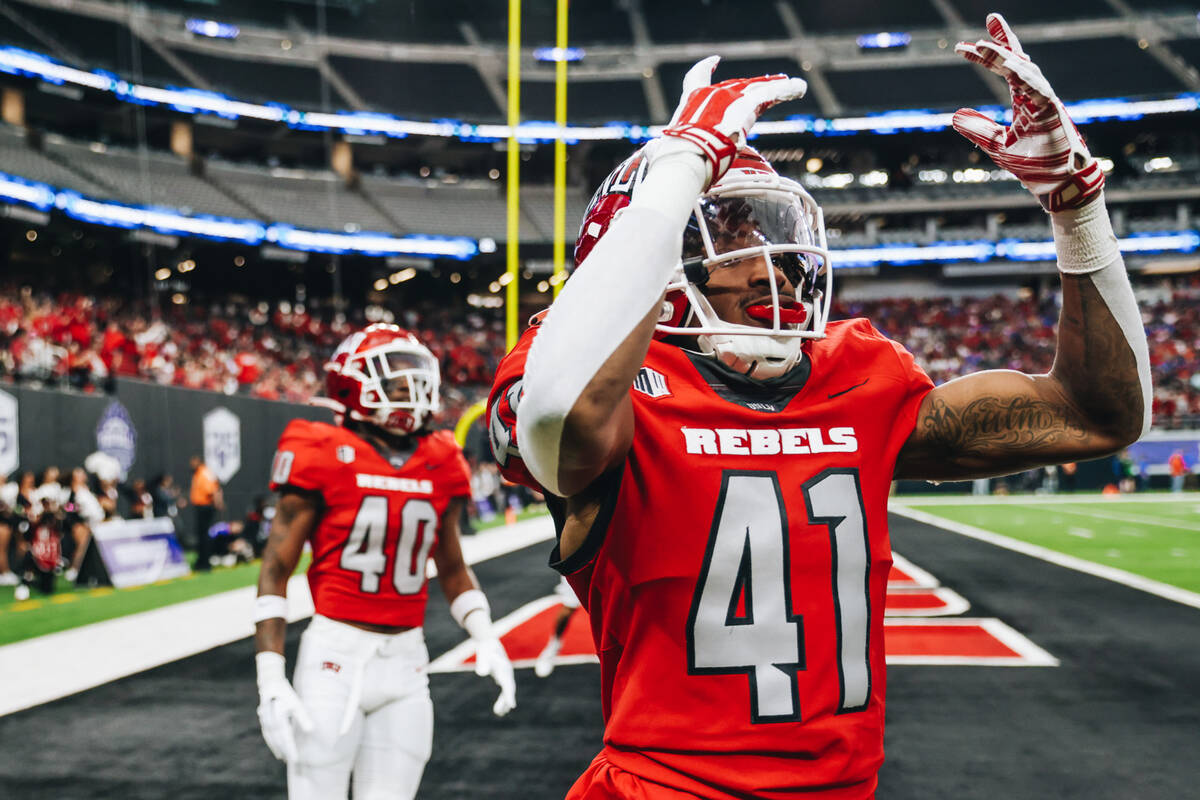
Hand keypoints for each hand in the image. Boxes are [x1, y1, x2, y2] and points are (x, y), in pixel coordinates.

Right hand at [256, 671, 313, 761]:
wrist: (270, 683)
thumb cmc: (286, 693)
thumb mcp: (296, 703)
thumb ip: (302, 717)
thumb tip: (311, 730)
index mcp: (279, 716)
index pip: (285, 736)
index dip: (290, 748)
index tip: (295, 759)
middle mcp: (269, 720)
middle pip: (277, 738)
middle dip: (284, 750)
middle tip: (290, 760)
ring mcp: (264, 720)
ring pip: (270, 737)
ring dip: (276, 747)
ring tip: (282, 757)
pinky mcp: (262, 719)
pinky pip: (266, 733)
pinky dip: (271, 741)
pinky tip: (275, 746)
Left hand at [473, 637, 516, 716]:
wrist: (490, 642)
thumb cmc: (486, 648)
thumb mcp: (484, 653)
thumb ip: (483, 663)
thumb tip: (481, 673)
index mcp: (504, 669)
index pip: (508, 684)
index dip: (509, 695)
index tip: (512, 705)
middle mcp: (507, 673)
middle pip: (509, 689)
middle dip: (506, 700)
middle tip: (498, 712)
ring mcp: (506, 676)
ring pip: (507, 691)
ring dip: (504, 702)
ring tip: (498, 713)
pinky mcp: (502, 677)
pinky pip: (504, 690)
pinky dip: (502, 699)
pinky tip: (498, 709)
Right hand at [661, 56, 806, 184]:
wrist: (685, 158)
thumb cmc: (674, 160)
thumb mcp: (668, 152)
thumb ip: (667, 151)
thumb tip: (661, 159)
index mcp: (690, 101)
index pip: (697, 77)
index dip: (706, 67)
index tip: (715, 60)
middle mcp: (711, 94)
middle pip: (737, 85)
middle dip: (753, 86)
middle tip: (769, 84)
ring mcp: (729, 96)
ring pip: (759, 88)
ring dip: (776, 87)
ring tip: (793, 86)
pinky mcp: (746, 104)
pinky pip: (772, 92)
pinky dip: (786, 90)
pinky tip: (799, 87)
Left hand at [952, 13, 1102, 211]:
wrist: (1058, 185)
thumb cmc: (1034, 165)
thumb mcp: (997, 145)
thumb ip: (979, 129)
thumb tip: (955, 116)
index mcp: (1024, 99)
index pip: (1006, 69)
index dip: (988, 54)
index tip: (963, 46)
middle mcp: (1035, 95)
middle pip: (1018, 61)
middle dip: (1003, 40)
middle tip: (988, 19)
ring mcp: (1046, 102)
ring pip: (1027, 72)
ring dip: (1005, 57)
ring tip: (983, 46)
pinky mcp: (1054, 114)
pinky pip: (1040, 91)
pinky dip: (1026, 78)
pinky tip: (1011, 67)